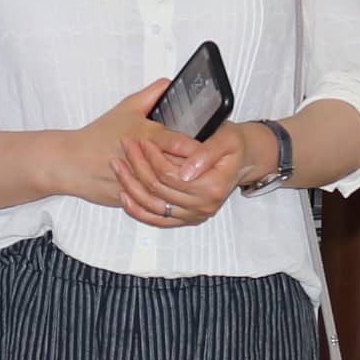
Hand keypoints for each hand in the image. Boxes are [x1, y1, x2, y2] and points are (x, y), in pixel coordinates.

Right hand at [76, 82, 233, 228]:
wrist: (72, 163)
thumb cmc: (98, 135)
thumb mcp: (126, 107)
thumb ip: (152, 94)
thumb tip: (170, 83)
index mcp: (147, 135)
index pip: (183, 144)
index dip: (201, 148)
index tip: (213, 147)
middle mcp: (145, 161)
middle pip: (181, 168)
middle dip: (197, 168)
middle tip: (213, 166)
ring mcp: (139, 182)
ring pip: (171, 188)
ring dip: (184, 186)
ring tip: (196, 181)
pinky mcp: (134, 198)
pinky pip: (156, 201)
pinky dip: (167, 198)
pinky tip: (176, 193)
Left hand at [113, 114, 240, 228]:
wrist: (241, 159)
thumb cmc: (233, 145)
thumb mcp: (226, 139)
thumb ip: (206, 153)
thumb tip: (186, 171)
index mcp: (212, 187)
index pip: (170, 175)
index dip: (152, 158)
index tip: (140, 140)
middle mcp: (203, 206)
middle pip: (158, 189)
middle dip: (138, 165)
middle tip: (126, 145)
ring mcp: (193, 215)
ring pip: (152, 205)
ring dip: (131, 186)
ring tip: (118, 165)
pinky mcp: (185, 219)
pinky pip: (156, 219)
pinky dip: (137, 209)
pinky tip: (124, 194)